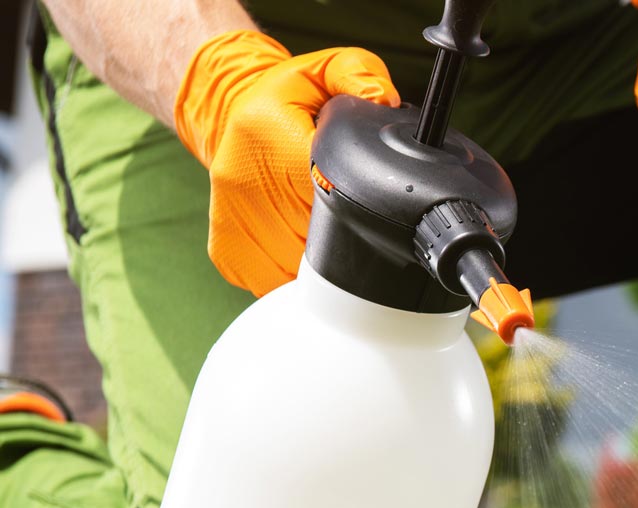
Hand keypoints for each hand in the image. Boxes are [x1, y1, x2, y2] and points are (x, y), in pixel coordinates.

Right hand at [175, 31, 399, 295]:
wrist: (226, 113)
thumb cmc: (286, 98)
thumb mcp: (325, 68)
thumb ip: (361, 74)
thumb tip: (385, 99)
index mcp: (272, 137)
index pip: (328, 191)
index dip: (357, 209)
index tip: (370, 209)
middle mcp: (245, 183)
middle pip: (315, 240)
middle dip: (346, 239)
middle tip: (361, 225)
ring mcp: (233, 221)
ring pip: (294, 273)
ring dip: (322, 270)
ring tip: (337, 242)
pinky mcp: (227, 250)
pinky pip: (272, 283)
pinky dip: (295, 280)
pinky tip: (309, 259)